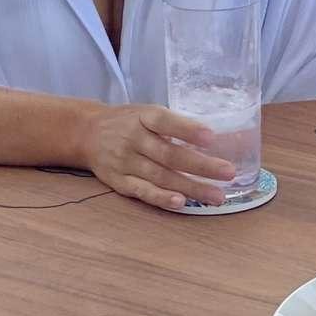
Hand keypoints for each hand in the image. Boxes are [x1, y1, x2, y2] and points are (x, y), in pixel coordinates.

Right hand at [78, 104, 237, 210]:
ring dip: (190, 187)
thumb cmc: (128, 122)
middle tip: (228, 172)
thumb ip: (174, 124)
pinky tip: (180, 202)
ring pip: (160, 176)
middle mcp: (133, 139)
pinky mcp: (119, 182)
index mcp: (143, 117)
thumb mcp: (146, 112)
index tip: (212, 137)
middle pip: (169, 154)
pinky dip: (161, 198)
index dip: (187, 129)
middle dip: (201, 165)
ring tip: (216, 196)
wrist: (87, 133)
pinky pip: (142, 191)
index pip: (165, 121)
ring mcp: (125, 162)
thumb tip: (217, 138)